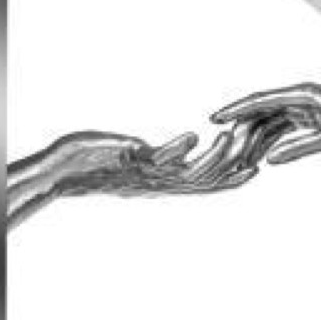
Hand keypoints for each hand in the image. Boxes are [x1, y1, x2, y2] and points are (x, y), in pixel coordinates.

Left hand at [51, 127, 260, 198]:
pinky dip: (176, 149)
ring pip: (189, 172)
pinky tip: (193, 135)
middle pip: (206, 179)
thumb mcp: (136, 163)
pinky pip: (158, 159)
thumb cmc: (96, 164)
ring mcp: (147, 174)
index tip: (257, 167)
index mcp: (163, 183)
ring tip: (232, 137)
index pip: (206, 184)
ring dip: (214, 155)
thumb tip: (176, 155)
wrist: (63, 171)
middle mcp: (159, 183)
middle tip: (256, 144)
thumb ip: (159, 160)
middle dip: (233, 162)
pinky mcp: (131, 162)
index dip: (231, 179)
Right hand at [211, 83, 320, 167]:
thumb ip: (301, 147)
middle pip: (261, 112)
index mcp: (303, 93)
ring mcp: (303, 109)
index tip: (216, 119)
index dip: (236, 109)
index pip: (261, 100)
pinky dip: (269, 144)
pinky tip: (256, 158)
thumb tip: (271, 160)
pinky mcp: (308, 120)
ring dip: (253, 139)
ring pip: (269, 123)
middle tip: (221, 146)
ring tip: (235, 157)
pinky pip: (281, 131)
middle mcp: (300, 97)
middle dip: (240, 129)